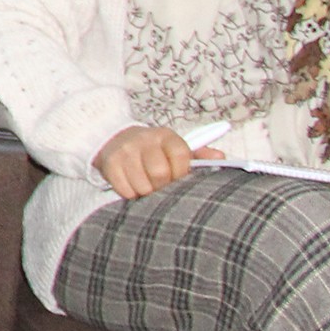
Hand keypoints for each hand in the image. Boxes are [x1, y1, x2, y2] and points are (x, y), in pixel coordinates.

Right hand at [93, 124, 218, 200]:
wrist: (115, 139)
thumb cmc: (154, 151)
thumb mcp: (176, 149)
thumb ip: (199, 156)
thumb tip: (220, 157)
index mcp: (166, 136)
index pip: (181, 155)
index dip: (182, 173)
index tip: (179, 179)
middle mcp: (144, 139)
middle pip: (159, 173)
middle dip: (162, 186)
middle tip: (161, 186)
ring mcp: (125, 150)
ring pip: (142, 185)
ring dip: (146, 192)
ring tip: (147, 186)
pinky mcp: (109, 162)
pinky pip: (125, 190)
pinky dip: (131, 194)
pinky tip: (132, 186)